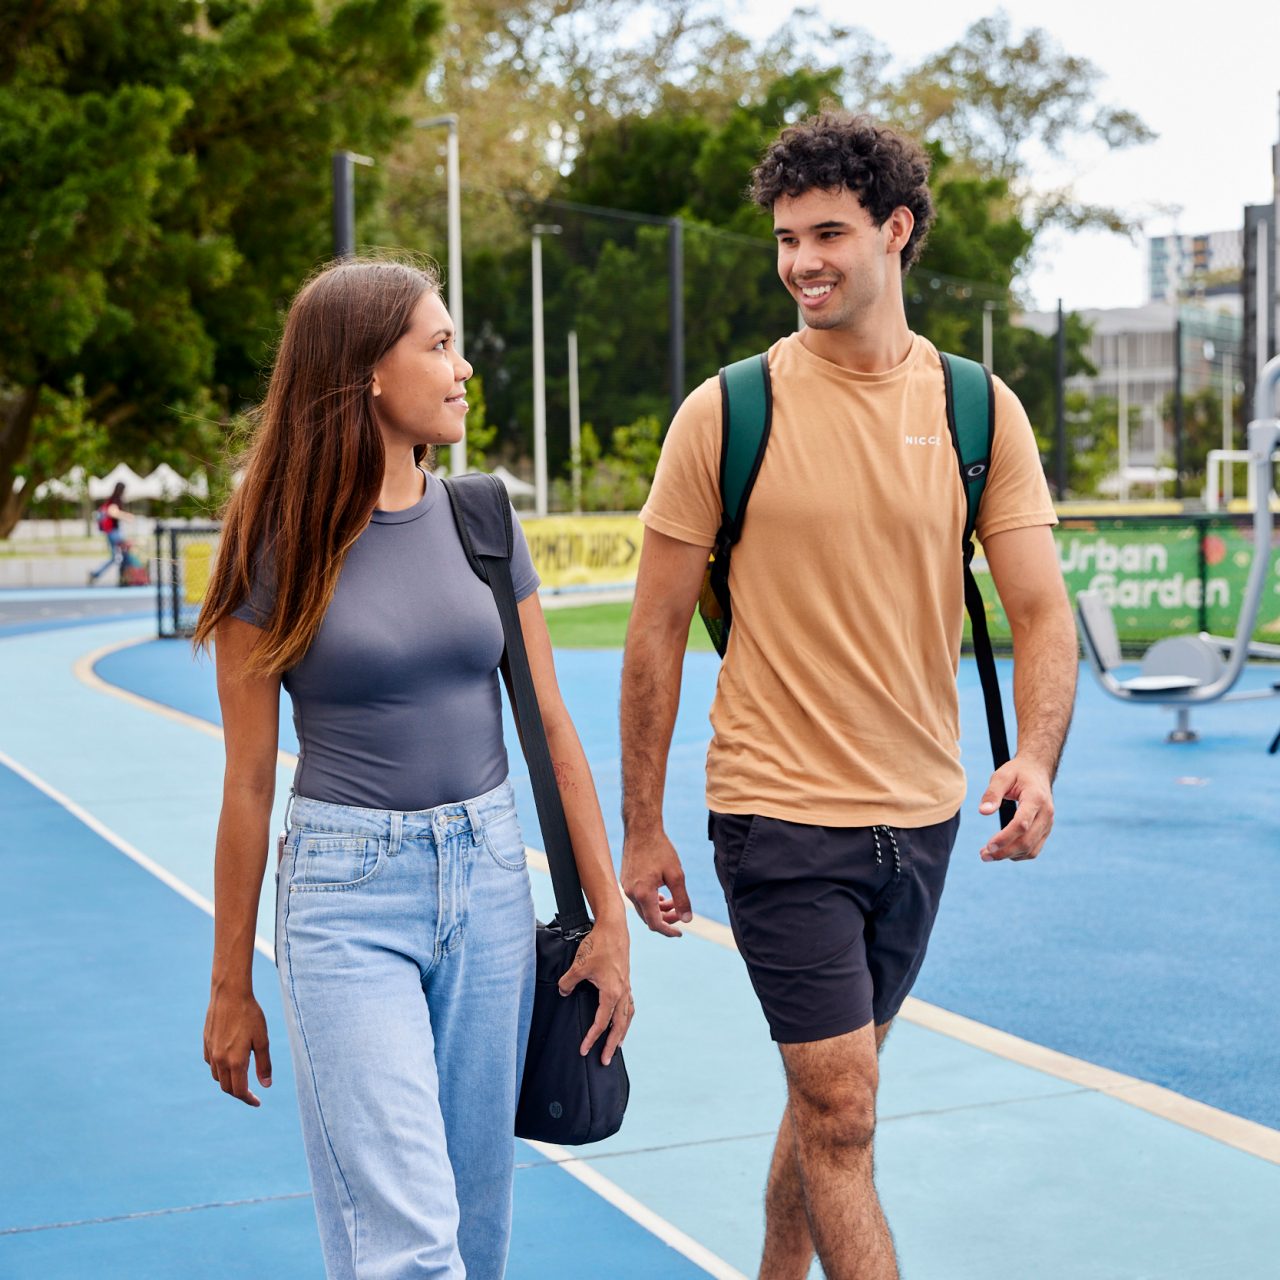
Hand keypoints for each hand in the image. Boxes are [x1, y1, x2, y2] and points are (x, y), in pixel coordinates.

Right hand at [204, 985, 271, 1106]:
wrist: (229, 994)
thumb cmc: (250, 1015)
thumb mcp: (262, 1040)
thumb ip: (264, 1065)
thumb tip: (266, 1085)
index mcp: (235, 1061)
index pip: (239, 1091)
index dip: (248, 1099)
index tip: (257, 1102)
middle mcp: (219, 1060)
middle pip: (226, 1087)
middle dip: (239, 1092)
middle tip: (252, 1092)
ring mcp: (210, 1051)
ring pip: (217, 1076)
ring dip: (228, 1081)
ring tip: (242, 1076)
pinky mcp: (206, 1043)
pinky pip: (211, 1063)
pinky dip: (220, 1068)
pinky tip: (229, 1061)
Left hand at [557, 914, 631, 1066]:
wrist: (614, 927)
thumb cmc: (597, 945)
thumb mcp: (578, 965)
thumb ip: (568, 982)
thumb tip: (563, 992)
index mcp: (612, 992)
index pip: (601, 1023)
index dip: (592, 1038)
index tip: (584, 1050)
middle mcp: (622, 992)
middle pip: (619, 1026)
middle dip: (612, 1045)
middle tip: (605, 1061)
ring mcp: (626, 986)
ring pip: (627, 1016)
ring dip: (622, 1032)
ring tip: (617, 1045)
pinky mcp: (625, 980)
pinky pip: (629, 1004)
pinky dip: (626, 1016)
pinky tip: (622, 1019)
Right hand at [621, 828, 691, 935]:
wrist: (641, 829)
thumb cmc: (660, 849)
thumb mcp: (676, 875)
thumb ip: (682, 899)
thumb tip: (687, 920)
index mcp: (643, 894)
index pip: (655, 923)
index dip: (669, 931)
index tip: (680, 933)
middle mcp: (631, 893)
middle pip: (648, 918)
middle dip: (666, 919)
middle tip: (681, 913)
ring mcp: (626, 887)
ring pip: (643, 908)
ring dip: (658, 910)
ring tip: (673, 903)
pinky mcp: (625, 880)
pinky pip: (638, 898)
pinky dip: (650, 901)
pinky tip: (661, 895)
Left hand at [977, 756, 1054, 862]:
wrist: (1037, 770)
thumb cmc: (1017, 772)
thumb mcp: (1002, 775)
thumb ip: (992, 793)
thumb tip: (983, 812)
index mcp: (1036, 798)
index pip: (1021, 824)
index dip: (1005, 837)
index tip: (988, 846)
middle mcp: (1046, 814)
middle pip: (1027, 841)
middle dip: (1004, 852)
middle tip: (983, 855)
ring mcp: (1048, 823)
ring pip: (1031, 849)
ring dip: (1010, 855)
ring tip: (988, 855)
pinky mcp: (1046, 830)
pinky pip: (1034, 849)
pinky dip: (1019, 854)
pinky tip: (1002, 852)